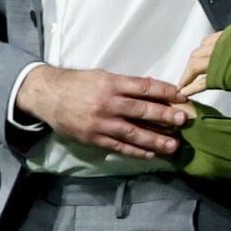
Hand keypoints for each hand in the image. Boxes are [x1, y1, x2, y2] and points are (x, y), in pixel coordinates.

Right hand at [18, 64, 188, 157]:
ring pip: (133, 133)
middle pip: (142, 110)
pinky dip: (136, 151)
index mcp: (111, 83)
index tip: (181, 96)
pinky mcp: (93, 138)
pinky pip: (118, 146)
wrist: (47, 95)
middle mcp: (107, 103)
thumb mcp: (100, 76)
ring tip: (173, 145)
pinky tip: (150, 154)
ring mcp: (100, 123)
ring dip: (155, 139)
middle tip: (183, 120)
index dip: (164, 91)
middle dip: (165, 116)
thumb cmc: (76, 84)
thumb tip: (151, 92)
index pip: (144, 87)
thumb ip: (124, 85)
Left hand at [179, 6, 230, 97]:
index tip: (200, 58)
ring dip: (187, 76)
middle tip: (187, 75)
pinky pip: (201, 82)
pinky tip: (186, 92)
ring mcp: (219, 62)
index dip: (203, 51)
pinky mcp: (221, 77)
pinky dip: (192, 87)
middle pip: (198, 54)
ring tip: (183, 85)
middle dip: (191, 65)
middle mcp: (220, 46)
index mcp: (228, 34)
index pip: (208, 41)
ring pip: (196, 66)